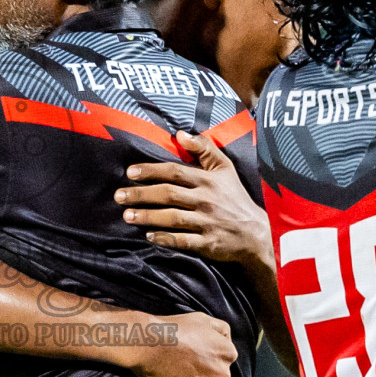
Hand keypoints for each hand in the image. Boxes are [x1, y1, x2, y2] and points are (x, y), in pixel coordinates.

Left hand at [117, 130, 270, 267]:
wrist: (256, 233)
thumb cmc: (235, 198)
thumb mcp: (225, 168)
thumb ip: (204, 148)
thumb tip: (180, 133)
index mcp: (208, 180)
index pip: (175, 172)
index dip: (151, 171)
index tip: (130, 172)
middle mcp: (206, 200)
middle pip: (169, 194)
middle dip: (142, 194)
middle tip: (119, 196)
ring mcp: (207, 223)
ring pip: (173, 218)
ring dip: (148, 216)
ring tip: (127, 216)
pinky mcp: (209, 243)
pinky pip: (184, 241)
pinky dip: (166, 239)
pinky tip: (149, 236)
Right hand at [128, 312, 236, 376]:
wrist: (148, 344)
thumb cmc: (175, 328)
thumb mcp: (203, 318)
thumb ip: (222, 330)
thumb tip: (226, 341)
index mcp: (228, 353)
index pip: (225, 358)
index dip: (210, 355)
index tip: (196, 352)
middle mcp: (223, 373)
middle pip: (220, 375)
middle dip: (208, 371)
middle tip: (187, 364)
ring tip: (180, 374)